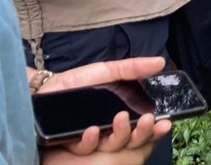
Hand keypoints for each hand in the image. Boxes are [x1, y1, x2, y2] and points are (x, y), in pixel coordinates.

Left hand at [36, 57, 170, 163]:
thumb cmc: (78, 82)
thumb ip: (132, 68)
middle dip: (142, 132)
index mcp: (123, 113)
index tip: (166, 122)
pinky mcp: (72, 144)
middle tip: (147, 120)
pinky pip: (85, 148)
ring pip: (112, 146)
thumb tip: (161, 62)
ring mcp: (93, 139)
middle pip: (132, 139)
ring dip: (120, 134)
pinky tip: (91, 130)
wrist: (44, 90)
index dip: (156, 127)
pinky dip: (90, 140)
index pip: (144, 125)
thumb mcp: (107, 71)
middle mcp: (110, 130)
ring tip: (120, 118)